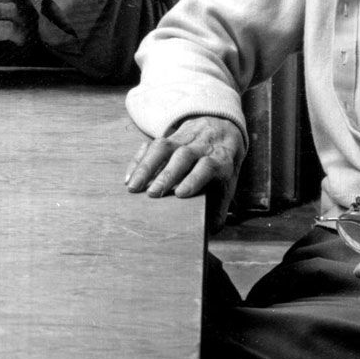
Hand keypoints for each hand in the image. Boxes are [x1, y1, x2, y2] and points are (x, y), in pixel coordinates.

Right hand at [124, 116, 246, 224]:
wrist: (221, 127)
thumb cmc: (222, 164)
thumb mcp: (230, 182)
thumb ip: (221, 205)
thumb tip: (211, 230)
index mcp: (219, 158)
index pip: (207, 166)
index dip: (194, 178)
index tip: (180, 194)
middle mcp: (201, 145)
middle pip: (183, 156)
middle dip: (166, 174)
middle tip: (152, 193)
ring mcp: (183, 138)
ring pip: (164, 146)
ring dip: (147, 165)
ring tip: (133, 186)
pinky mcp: (168, 135)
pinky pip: (151, 144)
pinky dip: (139, 158)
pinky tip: (130, 175)